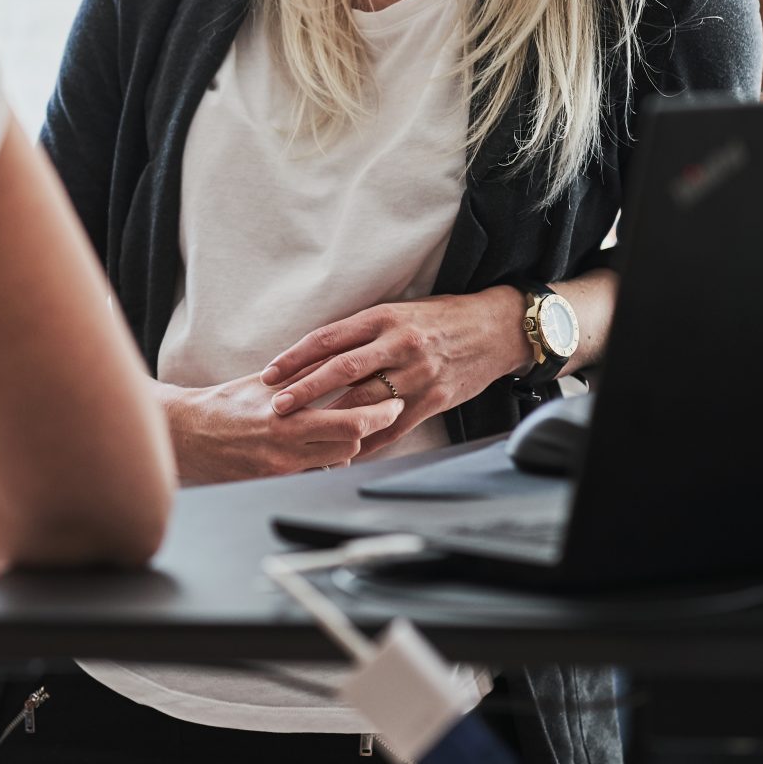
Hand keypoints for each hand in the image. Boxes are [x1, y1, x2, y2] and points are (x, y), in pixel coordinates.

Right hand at [161, 373, 403, 485]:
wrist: (190, 435)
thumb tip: (345, 360)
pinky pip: (317, 473)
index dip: (380, 413)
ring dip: (350, 444)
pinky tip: (327, 444)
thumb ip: (306, 375)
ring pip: (339, 461)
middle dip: (372, 427)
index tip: (392, 402)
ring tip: (355, 424)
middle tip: (385, 410)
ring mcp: (282, 470)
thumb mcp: (267, 383)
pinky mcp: (276, 482)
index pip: (351, 421)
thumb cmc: (227, 404)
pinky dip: (327, 458)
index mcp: (287, 417)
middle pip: (352, 445)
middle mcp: (287, 448)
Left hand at [259, 288, 529, 459]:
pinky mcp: (434, 398)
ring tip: (304, 432)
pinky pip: (395, 426)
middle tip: (276, 406)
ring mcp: (417, 373)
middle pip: (340, 370)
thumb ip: (361, 331)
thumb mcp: (398, 312)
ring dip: (331, 420)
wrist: (494, 328)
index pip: (328, 339)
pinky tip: (346, 451)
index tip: (269, 374)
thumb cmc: (439, 317)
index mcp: (383, 317)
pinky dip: (369, 441)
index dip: (295, 358)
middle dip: (304, 391)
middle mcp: (398, 344)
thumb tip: (316, 353)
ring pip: (365, 401)